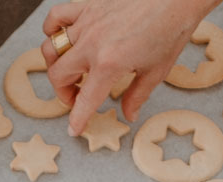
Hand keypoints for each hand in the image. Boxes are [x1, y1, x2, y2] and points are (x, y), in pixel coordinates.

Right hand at [40, 0, 216, 134]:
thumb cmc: (171, 29)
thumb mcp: (156, 71)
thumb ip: (137, 95)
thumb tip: (129, 114)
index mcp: (109, 64)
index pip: (85, 100)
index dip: (77, 119)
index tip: (74, 129)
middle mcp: (92, 44)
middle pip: (58, 75)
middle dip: (63, 92)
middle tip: (76, 96)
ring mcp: (86, 23)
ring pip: (51, 48)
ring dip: (56, 65)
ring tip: (70, 70)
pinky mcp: (87, 6)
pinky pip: (55, 18)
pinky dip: (52, 30)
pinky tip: (63, 38)